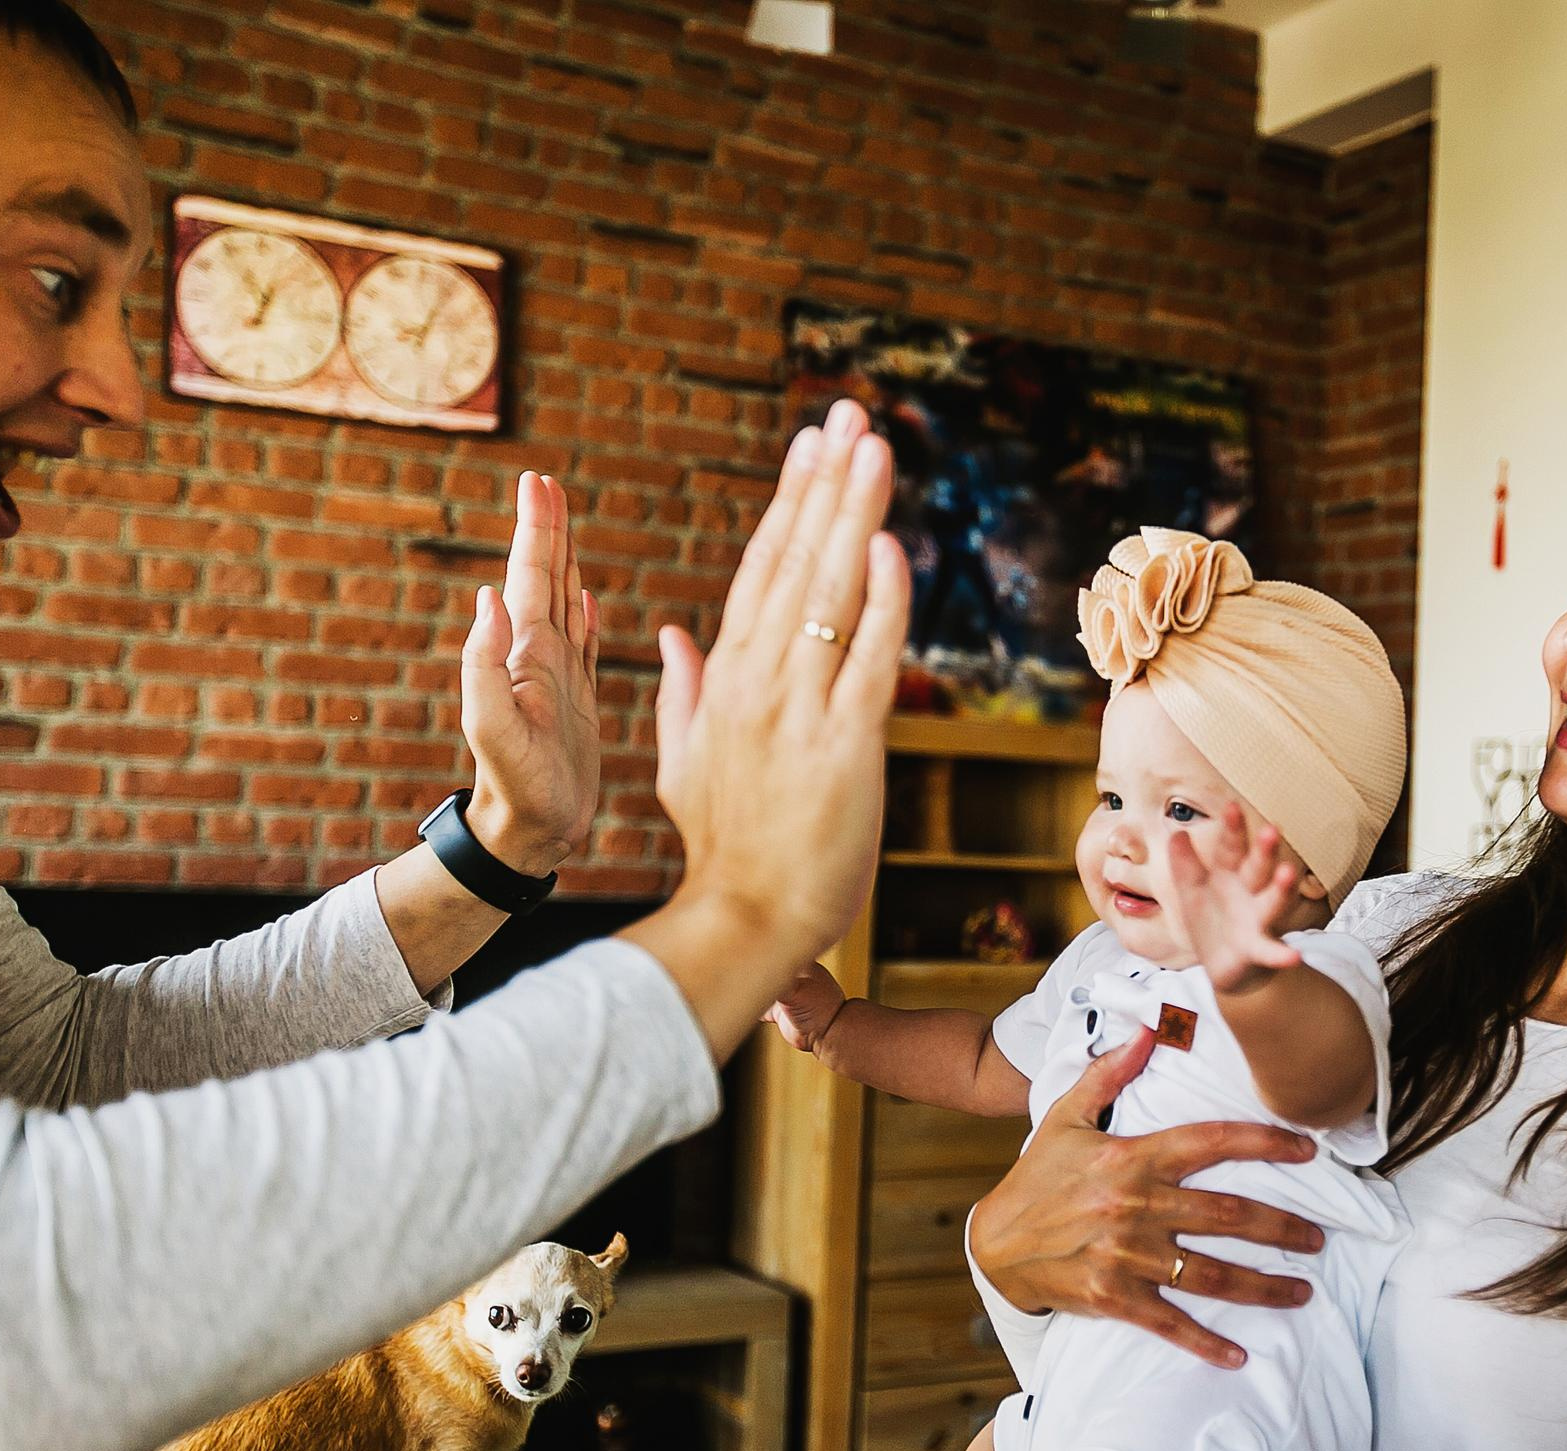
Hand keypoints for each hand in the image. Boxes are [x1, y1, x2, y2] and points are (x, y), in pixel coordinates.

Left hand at [459, 472, 600, 876]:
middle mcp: (539, 657)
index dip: (535, 530)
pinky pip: (584, 646)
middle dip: (548, 530)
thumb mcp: (493, 727)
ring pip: (564, 603)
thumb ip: (483, 663)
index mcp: (524, 655)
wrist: (528, 833)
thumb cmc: (514, 787)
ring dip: (566, 561)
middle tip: (547, 484)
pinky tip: (586, 599)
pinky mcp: (577, 702)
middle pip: (546, 579)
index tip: (538, 483)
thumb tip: (489, 597)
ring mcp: (559, 678)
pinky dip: (585, 616)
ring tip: (565, 523)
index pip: (529, 578)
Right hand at [626, 401, 907, 1053]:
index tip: (812, 445)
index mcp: (727, 680)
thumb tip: (676, 635)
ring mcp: (798, 709)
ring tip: (873, 447)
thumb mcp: (683, 762)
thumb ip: (682, 692)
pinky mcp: (843, 745)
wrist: (743, 919)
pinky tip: (891, 545)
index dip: (791, 504)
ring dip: (854, 514)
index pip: (761, 571)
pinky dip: (881, 600)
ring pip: (830, 593)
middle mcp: (758, 681)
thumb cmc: (725, 848)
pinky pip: (867, 659)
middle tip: (850, 414)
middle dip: (825, 483)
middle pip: (795, 562)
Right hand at [966, 1030, 1326, 1366]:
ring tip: (1302, 1290)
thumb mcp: (1066, 1117)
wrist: (994, 1243)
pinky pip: (1170, 1322)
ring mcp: (1127, 1256)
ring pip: (1210, 1273)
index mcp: (1132, 1158)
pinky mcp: (1114, 1297)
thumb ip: (1109, 1075)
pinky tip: (1239, 1355)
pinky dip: (1205, 1342)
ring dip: (1263, 1285)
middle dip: (1282, 1227)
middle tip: (1319, 1237)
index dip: (1264, 1144)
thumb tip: (1146, 1032)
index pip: (1211, 1143)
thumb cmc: (1037, 1177)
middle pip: (1227, 1215)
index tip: (1307, 1150)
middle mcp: (1136, 1206)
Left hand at [1159, 803, 1303, 993]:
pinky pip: (1271, 951)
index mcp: (1231, 877)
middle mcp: (1249, 894)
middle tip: (1271, 829)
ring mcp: (1257, 921)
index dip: (1233, 830)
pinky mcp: (1257, 949)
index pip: (1232, 849)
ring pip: (1271, 902)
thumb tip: (1176, 833)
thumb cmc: (1213, 922)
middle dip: (1264, 851)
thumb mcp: (1192, 891)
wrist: (1226, 967)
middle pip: (1258, 869)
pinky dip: (1281, 954)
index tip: (1232, 806)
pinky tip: (1293, 956)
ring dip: (1281, 889)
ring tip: (1288, 873)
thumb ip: (1185, 865)